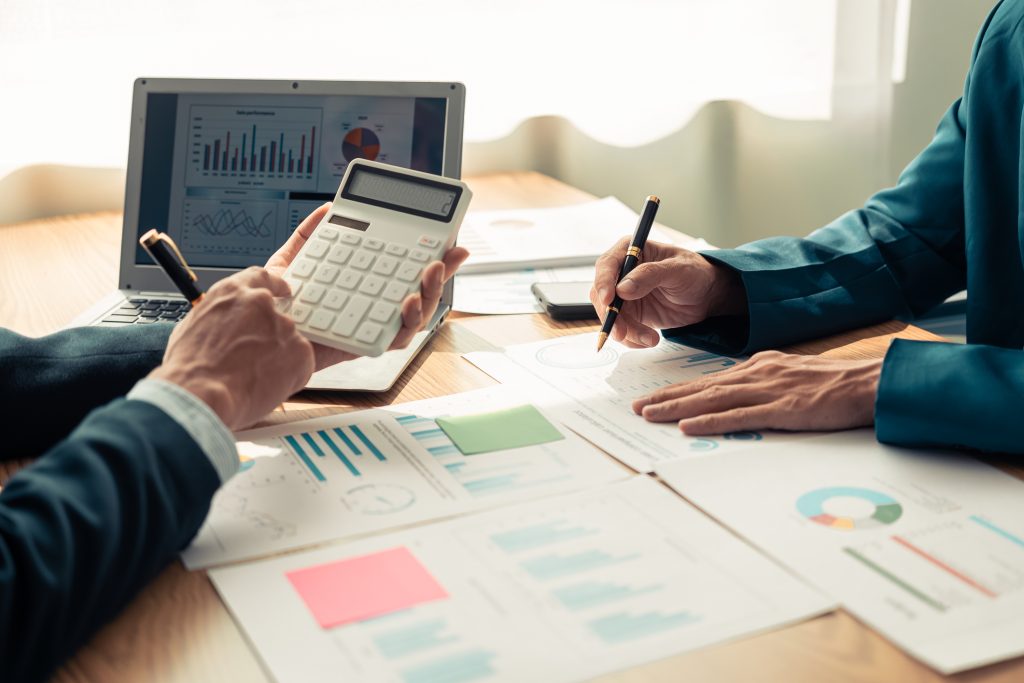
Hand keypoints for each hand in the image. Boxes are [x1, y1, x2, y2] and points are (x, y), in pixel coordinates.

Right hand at [149, 267, 315, 430]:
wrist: (201, 393)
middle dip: (272, 334)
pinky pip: (301, 364)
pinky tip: (266, 386)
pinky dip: (290, 376)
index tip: (282, 292)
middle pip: (278, 314)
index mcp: (232, 292)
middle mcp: (261, 303)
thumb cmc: (190, 367)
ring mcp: (283, 326)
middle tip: (261, 353)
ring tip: (254, 377)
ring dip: (278, 357)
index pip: (261, 277)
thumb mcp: (194, 326)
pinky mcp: (300, 350)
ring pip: (289, 341)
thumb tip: (224, 324)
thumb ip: (219, 318)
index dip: (273, 286)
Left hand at [265, 203, 469, 369]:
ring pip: (412, 318)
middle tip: (445, 255)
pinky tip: (406, 302)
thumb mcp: (291, 262)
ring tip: (429, 275)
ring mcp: (369, 327)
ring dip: (429, 297)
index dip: (427, 256)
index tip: (447, 239)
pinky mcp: (362, 346)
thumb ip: (309, 235)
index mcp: (361, 287)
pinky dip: (406, 323)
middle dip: (439, 275)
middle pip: (416, 292)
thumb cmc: (274, 308)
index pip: (400, 270)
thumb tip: (329, 209)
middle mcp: (370, 308)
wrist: (254, 338)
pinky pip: (393, 339)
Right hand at [590, 239, 744, 347]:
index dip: (603, 282)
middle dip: (611, 315)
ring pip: (611, 315)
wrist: (707, 296)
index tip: (609, 300)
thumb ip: (650, 275)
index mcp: (631, 251)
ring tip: (649, 338)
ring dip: (625, 331)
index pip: (607, 265)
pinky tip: (650, 339)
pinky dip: (632, 339)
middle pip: (602, 294)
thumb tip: (623, 288)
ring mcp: (624, 295)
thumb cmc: (695, 273)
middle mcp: (623, 272)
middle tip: (622, 332)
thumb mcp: (678, 269)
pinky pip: (622, 329)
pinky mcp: (631, 314)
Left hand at [632, 351, 881, 433]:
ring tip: (649, 415)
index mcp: (761, 366)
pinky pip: (738, 417)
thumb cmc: (837, 385)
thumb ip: (767, 384)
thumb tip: (741, 397)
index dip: (681, 389)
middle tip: (637, 407)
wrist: (870, 383)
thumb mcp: (794, 376)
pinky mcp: (782, 410)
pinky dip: (710, 422)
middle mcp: (758, 374)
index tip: (656, 396)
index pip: (711, 380)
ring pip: (712, 399)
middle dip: (668, 397)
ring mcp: (769, 391)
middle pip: (703, 387)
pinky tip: (688, 427)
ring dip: (677, 408)